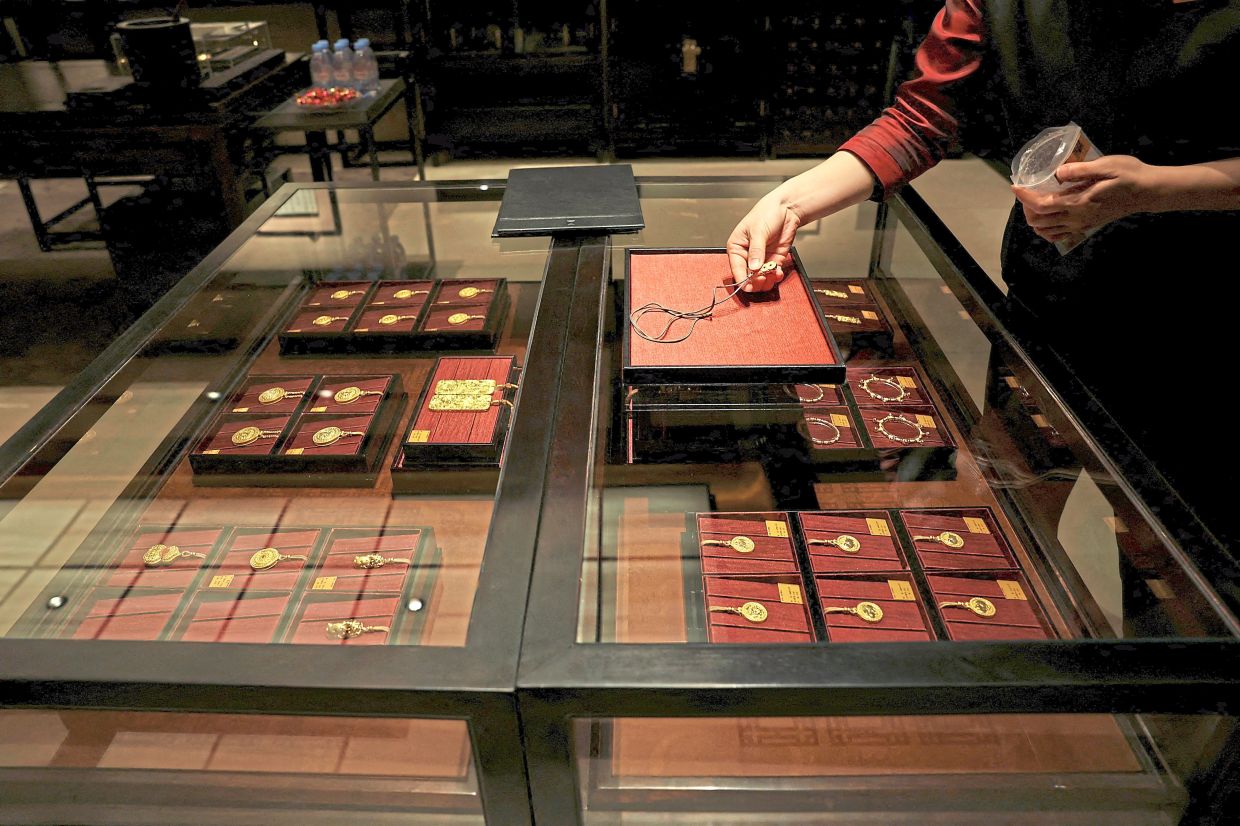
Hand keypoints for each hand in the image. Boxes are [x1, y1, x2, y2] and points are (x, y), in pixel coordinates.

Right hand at [726, 195, 801, 291]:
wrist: (786, 209)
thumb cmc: (766, 213)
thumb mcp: (758, 231)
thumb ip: (756, 250)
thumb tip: (753, 267)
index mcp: (737, 247)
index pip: (736, 268)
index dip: (742, 279)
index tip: (748, 286)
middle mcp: (747, 256)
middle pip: (748, 277)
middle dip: (755, 280)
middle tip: (763, 278)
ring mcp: (761, 259)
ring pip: (760, 279)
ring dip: (766, 280)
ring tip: (772, 274)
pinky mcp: (774, 260)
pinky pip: (772, 274)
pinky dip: (775, 276)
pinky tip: (778, 273)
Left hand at [1012, 155, 1159, 242]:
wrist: (1148, 192)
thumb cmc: (1129, 175)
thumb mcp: (1106, 166)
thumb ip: (1080, 170)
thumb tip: (1057, 173)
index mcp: (1078, 203)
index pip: (1040, 204)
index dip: (1024, 196)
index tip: (1015, 185)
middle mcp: (1076, 218)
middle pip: (1038, 220)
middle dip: (1026, 206)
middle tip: (1028, 190)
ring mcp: (1080, 224)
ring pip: (1046, 230)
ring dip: (1035, 217)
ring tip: (1035, 200)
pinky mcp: (1086, 226)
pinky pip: (1059, 234)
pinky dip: (1047, 228)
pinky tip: (1047, 216)